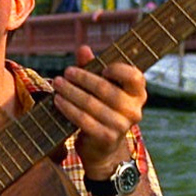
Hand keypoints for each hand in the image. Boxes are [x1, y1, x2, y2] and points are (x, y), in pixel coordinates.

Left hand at [52, 45, 146, 177]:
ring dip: (70, 92)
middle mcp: (134, 109)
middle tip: (64, 74)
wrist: (101, 147)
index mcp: (137, 94)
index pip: (134, 76)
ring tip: (57, 84)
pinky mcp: (107, 137)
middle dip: (81, 78)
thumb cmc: (101, 109)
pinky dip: (68, 108)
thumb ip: (92, 68)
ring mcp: (122, 125)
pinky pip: (83, 119)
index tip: (100, 67)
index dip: (117, 69)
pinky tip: (57, 101)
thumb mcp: (99, 88)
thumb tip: (83, 48)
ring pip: (91, 104)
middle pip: (105, 88)